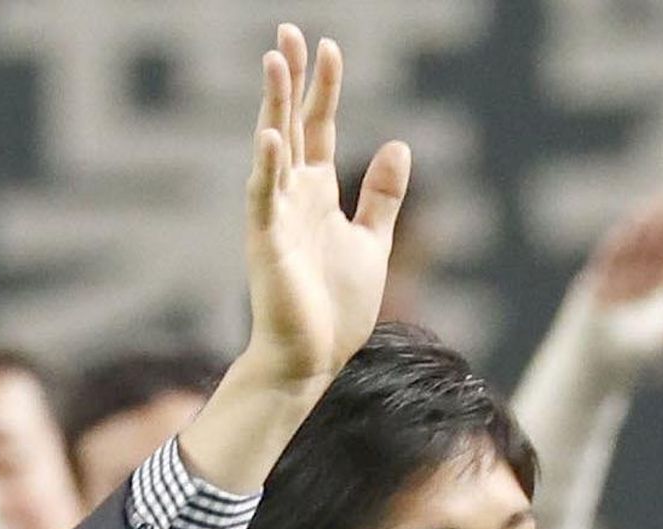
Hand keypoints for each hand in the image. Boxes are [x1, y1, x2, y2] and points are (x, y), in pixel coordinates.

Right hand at [238, 25, 411, 390]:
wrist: (314, 360)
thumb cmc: (335, 307)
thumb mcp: (372, 241)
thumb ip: (381, 196)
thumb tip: (398, 145)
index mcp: (316, 194)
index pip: (317, 128)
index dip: (324, 89)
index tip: (328, 48)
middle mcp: (291, 197)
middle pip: (289, 124)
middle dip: (290, 81)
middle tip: (288, 35)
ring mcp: (275, 218)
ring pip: (272, 150)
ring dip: (273, 108)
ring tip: (274, 64)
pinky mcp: (267, 245)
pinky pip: (264, 200)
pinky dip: (267, 169)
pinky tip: (270, 137)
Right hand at [579, 197, 662, 372]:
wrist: (595, 369)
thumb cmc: (630, 358)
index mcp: (651, 287)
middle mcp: (631, 279)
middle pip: (650, 245)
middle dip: (662, 224)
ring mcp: (610, 280)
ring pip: (629, 248)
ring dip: (641, 227)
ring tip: (654, 207)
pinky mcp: (592, 286)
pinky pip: (606, 261)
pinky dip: (617, 245)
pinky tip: (628, 228)